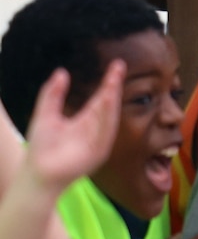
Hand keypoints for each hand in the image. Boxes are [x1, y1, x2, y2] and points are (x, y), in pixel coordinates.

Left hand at [22, 64, 124, 195]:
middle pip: (108, 103)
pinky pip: (106, 132)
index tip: (117, 65)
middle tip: (118, 67)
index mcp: (85, 121)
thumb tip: (62, 71)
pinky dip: (108, 118)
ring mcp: (99, 140)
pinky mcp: (98, 152)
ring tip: (113, 81)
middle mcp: (95, 129)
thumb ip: (53, 94)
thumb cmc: (40, 148)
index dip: (109, 82)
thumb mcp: (45, 115)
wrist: (38, 173)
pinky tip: (108, 102)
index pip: (101, 97)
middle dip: (113, 86)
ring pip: (109, 116)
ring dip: (112, 99)